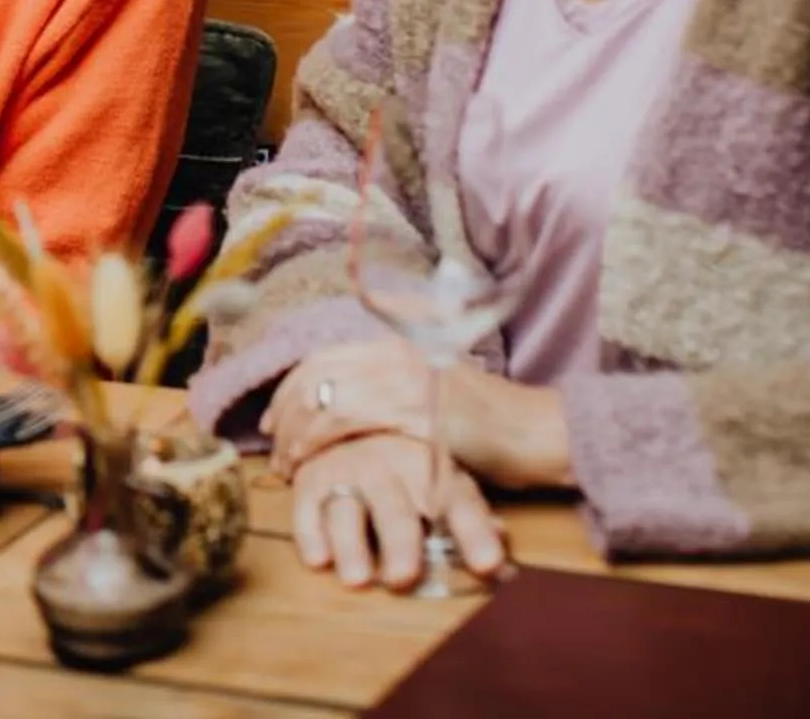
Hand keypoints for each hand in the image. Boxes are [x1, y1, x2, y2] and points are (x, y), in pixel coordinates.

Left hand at [270, 341, 575, 490]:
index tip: (273, 416)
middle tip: (273, 446)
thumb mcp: (434, 388)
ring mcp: (405, 379)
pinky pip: (346, 423)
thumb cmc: (487, 422)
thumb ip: (392, 384)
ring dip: (294, 435)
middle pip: (315, 376)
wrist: (536, 433)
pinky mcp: (413, 412)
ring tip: (285, 464)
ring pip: (323, 400)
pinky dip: (317, 445)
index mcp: (398, 343)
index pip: (323, 358)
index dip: (291, 388)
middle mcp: (396, 353)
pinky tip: (308, 466)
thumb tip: (344, 398)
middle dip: (284, 412)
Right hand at [288, 432, 506, 591]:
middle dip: (400, 542)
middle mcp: (387, 464)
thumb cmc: (407, 463)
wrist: (348, 416)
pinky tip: (317, 559)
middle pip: (395, 508)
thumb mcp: (444, 481)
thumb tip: (503, 568)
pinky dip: (309, 532)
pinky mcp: (310, 478)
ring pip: (346, 509)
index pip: (457, 501)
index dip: (474, 533)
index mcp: (430, 464)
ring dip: (351, 544)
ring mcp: (345, 469)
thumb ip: (473, 523)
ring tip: (357, 579)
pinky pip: (305, 507)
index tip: (490, 566)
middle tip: (403, 578)